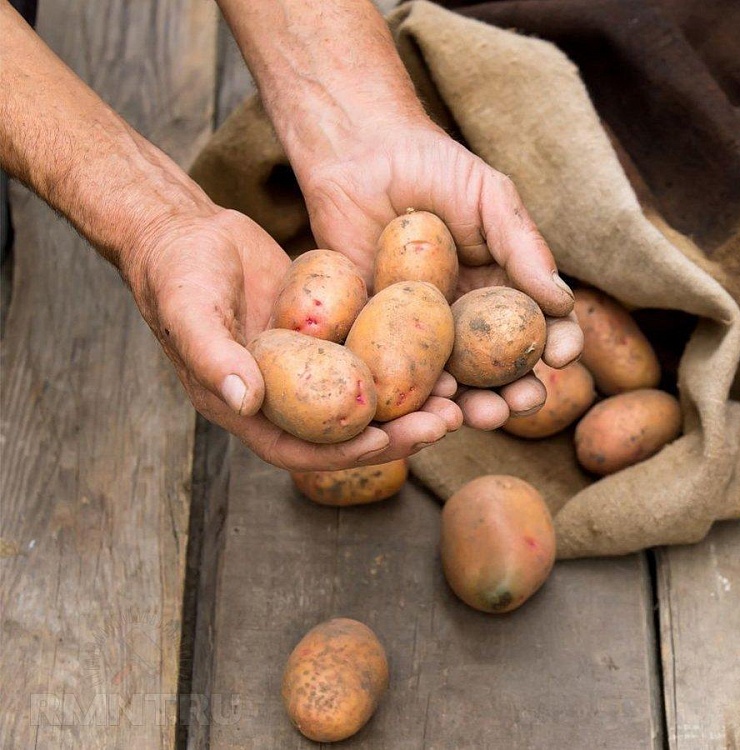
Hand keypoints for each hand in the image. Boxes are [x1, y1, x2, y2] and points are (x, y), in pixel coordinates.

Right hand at [125, 207, 460, 470]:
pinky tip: (443, 352)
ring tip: (457, 398)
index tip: (387, 441)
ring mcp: (308, 367)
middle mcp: (281, 395)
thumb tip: (245, 400)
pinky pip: (370, 354)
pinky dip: (403, 359)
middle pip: (346, 430)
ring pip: (366, 396)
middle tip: (446, 422)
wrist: (186, 229)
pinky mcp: (328, 336)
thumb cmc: (174, 269)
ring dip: (411, 403)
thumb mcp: (188, 308)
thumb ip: (211, 355)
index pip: (299, 447)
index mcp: (245, 406)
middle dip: (398, 433)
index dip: (344, 451)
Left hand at [296, 119, 584, 428]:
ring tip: (481, 415)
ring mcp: (423, 332)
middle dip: (517, 393)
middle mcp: (467, 318)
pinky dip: (418, 396)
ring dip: (472, 407)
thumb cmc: (431, 166)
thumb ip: (524, 247)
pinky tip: (431, 402)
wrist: (358, 153)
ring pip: (454, 384)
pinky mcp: (378, 336)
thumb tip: (562, 302)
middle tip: (521, 402)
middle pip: (500, 370)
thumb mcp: (490, 197)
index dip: (558, 346)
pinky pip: (400, 374)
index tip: (563, 357)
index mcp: (502, 288)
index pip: (540, 327)